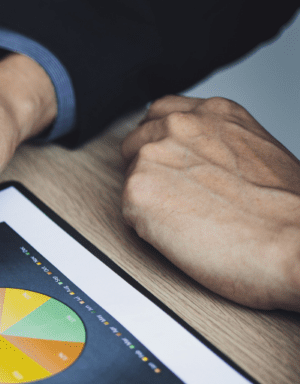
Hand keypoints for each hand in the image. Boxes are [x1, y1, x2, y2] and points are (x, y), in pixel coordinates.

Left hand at [121, 95, 299, 311]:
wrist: (292, 241)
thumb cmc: (286, 211)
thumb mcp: (258, 153)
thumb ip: (219, 145)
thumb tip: (202, 161)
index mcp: (213, 113)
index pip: (162, 113)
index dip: (160, 140)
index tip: (168, 160)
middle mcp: (179, 125)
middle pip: (136, 141)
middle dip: (148, 168)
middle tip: (172, 197)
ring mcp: (154, 155)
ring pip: (131, 177)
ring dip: (149, 198)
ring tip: (186, 220)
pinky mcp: (138, 190)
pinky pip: (128, 211)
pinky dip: (146, 226)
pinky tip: (180, 234)